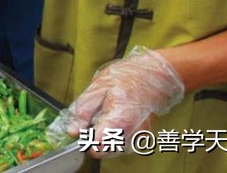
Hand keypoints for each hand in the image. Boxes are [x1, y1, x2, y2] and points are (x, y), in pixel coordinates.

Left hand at [48, 46, 184, 156]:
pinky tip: (115, 118)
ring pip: (112, 149)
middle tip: (94, 118)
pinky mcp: (141, 137)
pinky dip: (114, 135)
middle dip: (94, 138)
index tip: (82, 128)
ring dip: (104, 137)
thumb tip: (73, 131)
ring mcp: (138, 137)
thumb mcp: (97, 88)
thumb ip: (83, 111)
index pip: (97, 148)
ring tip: (106, 115)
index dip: (85, 139)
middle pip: (104, 151)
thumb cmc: (127, 77)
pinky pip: (122, 144)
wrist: (153, 75)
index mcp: (118, 121)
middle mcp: (131, 134)